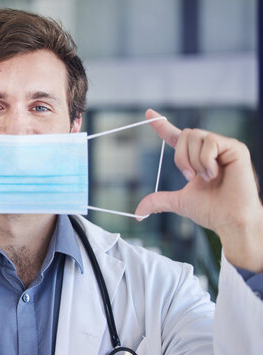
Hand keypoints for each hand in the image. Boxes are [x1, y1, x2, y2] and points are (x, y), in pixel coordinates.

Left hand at [136, 109, 262, 271]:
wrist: (230, 220)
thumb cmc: (211, 211)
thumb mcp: (179, 202)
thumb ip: (158, 201)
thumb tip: (138, 213)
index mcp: (195, 158)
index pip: (176, 137)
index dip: (161, 125)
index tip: (148, 114)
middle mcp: (209, 149)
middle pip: (184, 134)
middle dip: (180, 157)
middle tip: (189, 177)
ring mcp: (224, 147)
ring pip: (195, 136)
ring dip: (193, 161)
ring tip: (206, 177)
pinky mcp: (236, 148)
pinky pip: (210, 142)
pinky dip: (206, 161)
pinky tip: (215, 174)